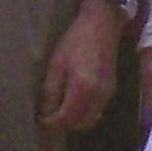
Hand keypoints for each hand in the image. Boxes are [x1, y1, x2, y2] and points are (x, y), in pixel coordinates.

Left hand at [39, 0, 121, 131]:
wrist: (102, 25)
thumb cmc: (75, 41)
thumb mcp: (56, 64)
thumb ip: (51, 91)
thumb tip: (45, 112)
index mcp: (83, 89)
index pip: (66, 118)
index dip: (52, 123)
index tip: (40, 119)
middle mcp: (98, 96)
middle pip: (80, 124)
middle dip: (63, 125)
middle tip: (48, 118)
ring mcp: (107, 94)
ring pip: (90, 120)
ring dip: (74, 122)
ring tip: (59, 113)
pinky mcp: (111, 90)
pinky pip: (97, 111)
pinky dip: (84, 114)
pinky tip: (73, 105)